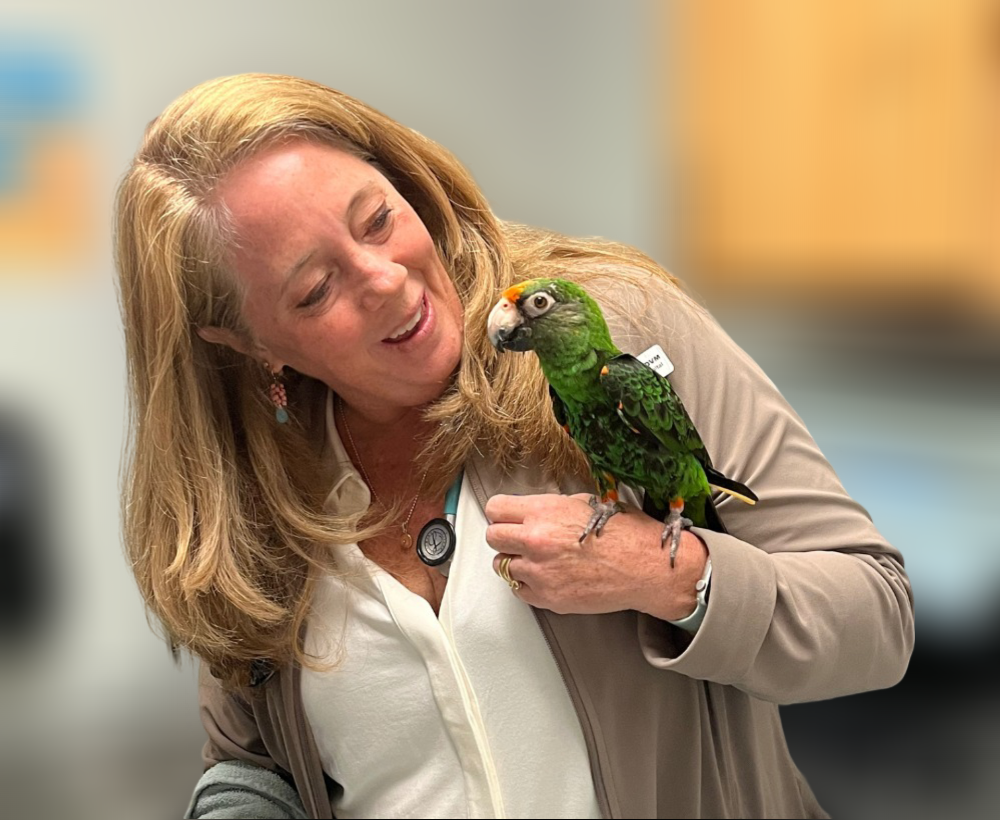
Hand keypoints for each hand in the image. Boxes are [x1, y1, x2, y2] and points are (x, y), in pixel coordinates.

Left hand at [485, 492, 707, 618]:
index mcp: (544, 512)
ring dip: (515, 561)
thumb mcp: (584, 503)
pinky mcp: (547, 598)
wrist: (646, 567)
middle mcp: (536, 541)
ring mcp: (540, 572)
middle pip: (492, 537)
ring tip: (538, 559)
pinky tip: (547, 576)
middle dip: (504, 536)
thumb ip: (550, 508)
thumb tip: (531, 511)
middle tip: (520, 538)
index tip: (507, 517)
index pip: (495, 508)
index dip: (502, 512)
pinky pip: (519, 590)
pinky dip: (528, 585)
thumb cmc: (624, 534)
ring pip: (501, 565)